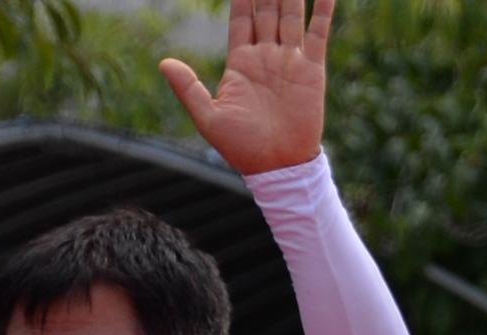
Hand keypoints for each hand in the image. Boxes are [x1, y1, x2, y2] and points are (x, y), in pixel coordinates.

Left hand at [160, 0, 334, 177]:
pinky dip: (322, 9)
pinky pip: (318, 31)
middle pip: (267, 9)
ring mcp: (289, 59)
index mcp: (241, 62)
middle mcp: (266, 55)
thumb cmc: (241, 148)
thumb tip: (164, 63)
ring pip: (291, 13)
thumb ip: (189, 88)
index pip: (241, 17)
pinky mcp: (311, 68)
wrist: (278, 166)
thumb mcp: (209, 118)